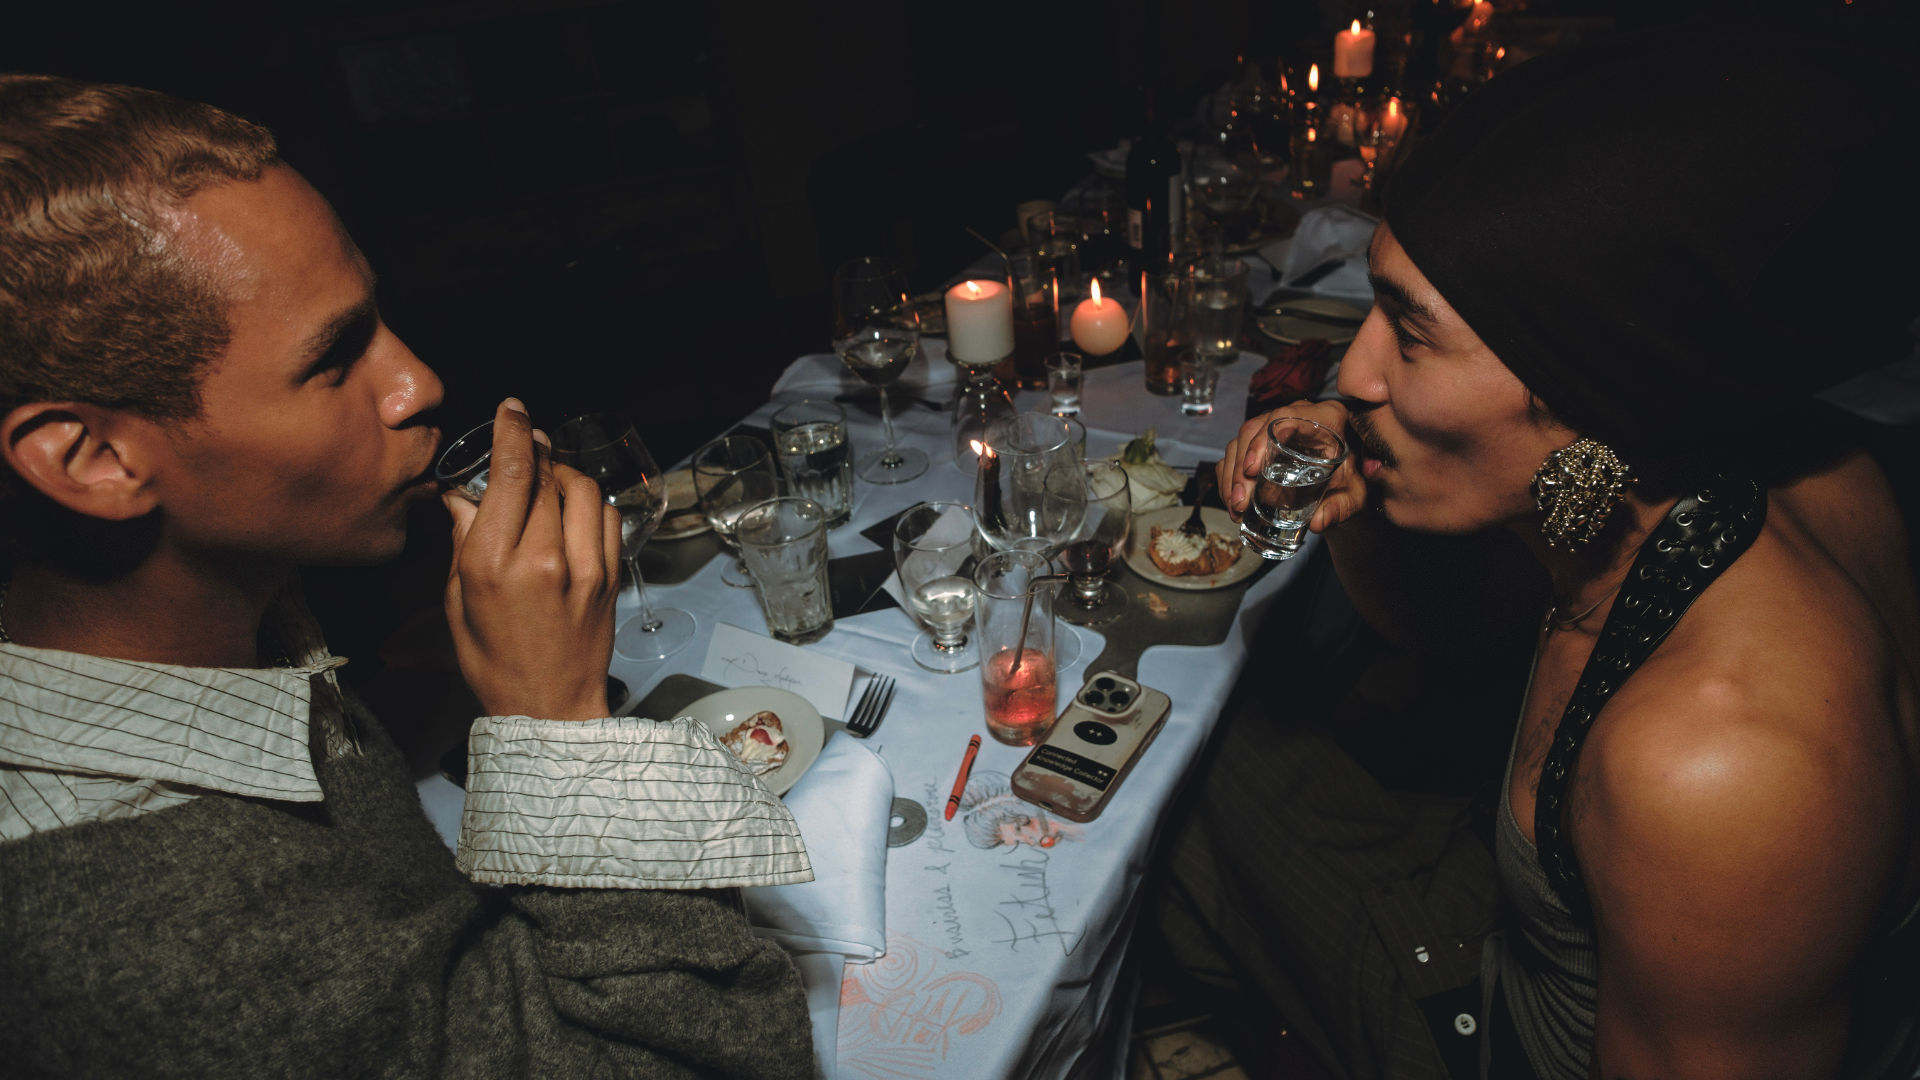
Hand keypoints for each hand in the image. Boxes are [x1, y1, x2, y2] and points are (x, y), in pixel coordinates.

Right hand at [444, 399, 621, 720]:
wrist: (548, 707)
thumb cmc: (494, 660)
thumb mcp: (459, 600)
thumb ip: (464, 540)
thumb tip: (463, 493)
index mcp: (494, 563)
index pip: (512, 473)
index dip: (512, 431)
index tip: (512, 409)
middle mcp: (543, 558)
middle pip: (546, 475)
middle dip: (534, 451)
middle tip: (524, 445)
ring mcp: (584, 566)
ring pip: (580, 488)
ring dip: (563, 474)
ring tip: (547, 479)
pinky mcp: (610, 576)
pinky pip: (605, 515)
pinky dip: (589, 502)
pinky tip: (571, 511)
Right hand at [1216, 399, 1367, 534]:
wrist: (1353, 476)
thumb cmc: (1357, 477)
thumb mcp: (1356, 493)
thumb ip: (1342, 506)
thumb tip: (1318, 523)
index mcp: (1324, 417)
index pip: (1284, 416)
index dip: (1262, 440)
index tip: (1252, 470)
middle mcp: (1295, 416)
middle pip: (1254, 429)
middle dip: (1240, 467)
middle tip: (1241, 501)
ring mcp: (1275, 428)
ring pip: (1240, 441)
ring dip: (1232, 475)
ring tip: (1236, 507)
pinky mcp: (1263, 443)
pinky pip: (1236, 453)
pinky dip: (1229, 477)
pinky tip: (1233, 501)